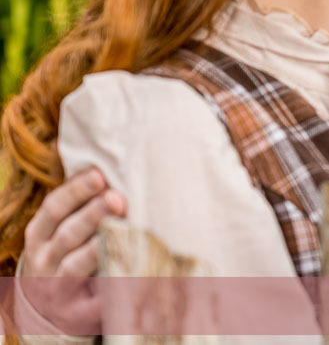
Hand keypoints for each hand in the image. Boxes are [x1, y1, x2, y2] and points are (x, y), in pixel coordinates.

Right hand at [20, 167, 126, 333]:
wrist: (47, 310)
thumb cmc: (64, 255)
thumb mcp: (59, 230)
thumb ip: (80, 205)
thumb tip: (116, 170)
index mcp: (40, 235)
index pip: (54, 208)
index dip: (75, 191)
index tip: (99, 175)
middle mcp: (44, 260)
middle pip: (68, 234)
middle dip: (93, 215)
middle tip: (118, 199)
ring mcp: (57, 287)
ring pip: (76, 265)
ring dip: (99, 247)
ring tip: (123, 230)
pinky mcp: (76, 312)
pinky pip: (96, 298)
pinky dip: (113, 285)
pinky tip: (133, 272)